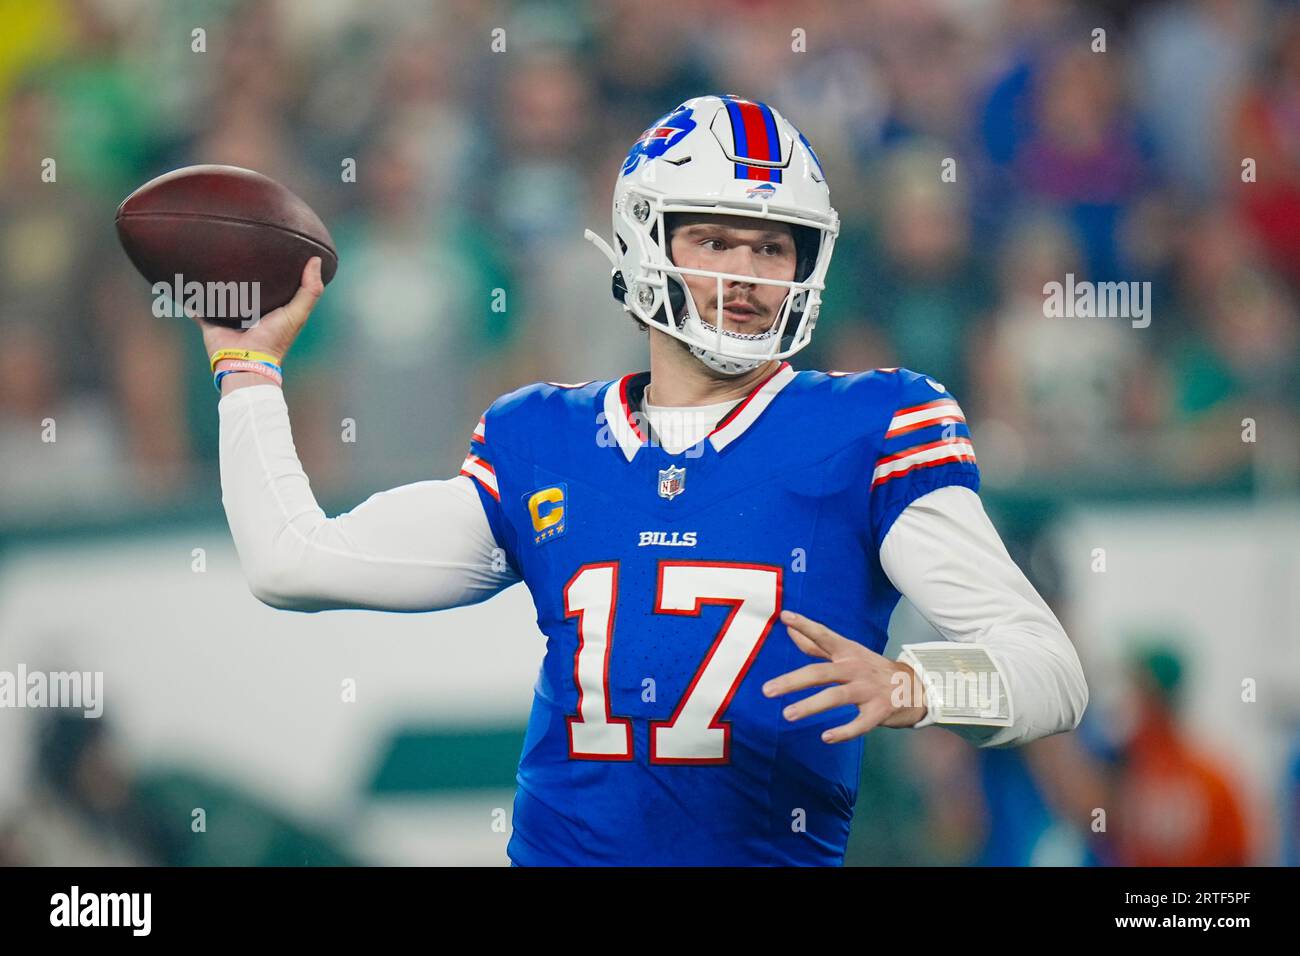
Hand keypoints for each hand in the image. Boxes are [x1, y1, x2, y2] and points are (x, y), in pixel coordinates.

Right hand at [190, 256, 324, 365]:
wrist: (247, 360)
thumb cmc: (275, 338)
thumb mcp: (298, 313)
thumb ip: (310, 290)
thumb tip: (315, 260)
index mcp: (271, 309)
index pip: (272, 284)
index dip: (273, 269)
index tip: (271, 247)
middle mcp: (249, 311)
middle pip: (244, 287)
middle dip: (240, 272)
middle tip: (235, 248)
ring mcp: (229, 317)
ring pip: (221, 295)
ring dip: (215, 283)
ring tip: (209, 260)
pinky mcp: (211, 322)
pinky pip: (199, 308)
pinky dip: (193, 299)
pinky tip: (186, 284)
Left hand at [761, 609, 927, 742]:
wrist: (916, 688)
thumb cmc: (871, 669)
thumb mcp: (847, 652)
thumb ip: (815, 643)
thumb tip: (788, 628)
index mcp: (847, 652)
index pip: (823, 636)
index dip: (805, 625)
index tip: (785, 616)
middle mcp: (855, 668)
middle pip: (820, 673)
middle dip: (792, 681)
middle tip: (767, 690)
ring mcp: (868, 690)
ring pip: (835, 697)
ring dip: (811, 706)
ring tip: (788, 715)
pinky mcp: (879, 711)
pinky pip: (860, 723)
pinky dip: (844, 731)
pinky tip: (826, 737)